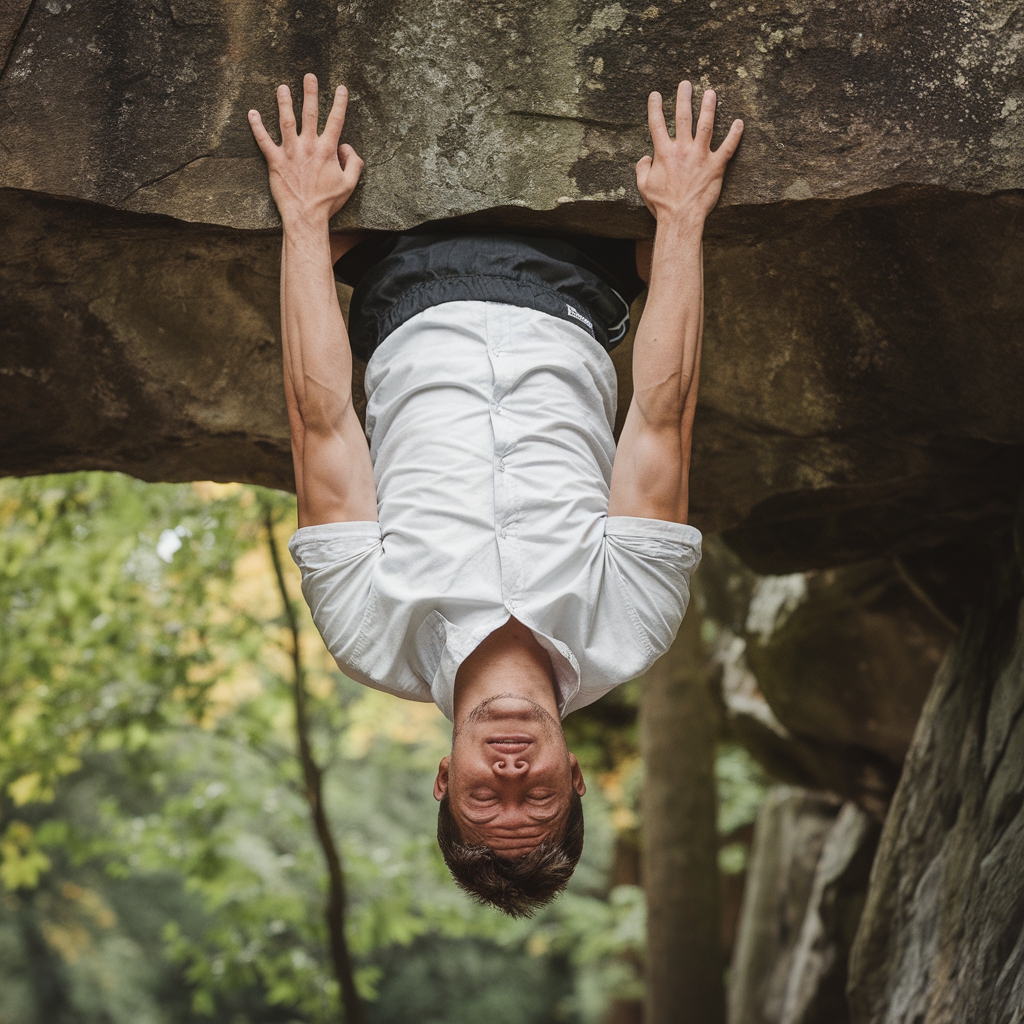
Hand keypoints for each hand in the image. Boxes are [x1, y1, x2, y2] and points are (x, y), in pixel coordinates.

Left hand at [249, 73, 363, 227]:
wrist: (306, 216)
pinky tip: (252, 113)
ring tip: (282, 87)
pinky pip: (263, 140)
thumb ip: (354, 163)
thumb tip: (347, 147)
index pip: (336, 120)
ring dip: (284, 102)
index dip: (340, 102)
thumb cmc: (327, 203)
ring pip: (286, 120)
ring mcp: (290, 152)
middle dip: (310, 92)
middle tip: (309, 76)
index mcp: (327, 150)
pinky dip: (256, 126)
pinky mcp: (274, 161)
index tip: (341, 88)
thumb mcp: (350, 184)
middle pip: (310, 113)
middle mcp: (308, 146)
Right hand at [636, 81, 742, 225]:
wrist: (681, 218)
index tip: (655, 94)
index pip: (657, 124)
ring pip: (706, 125)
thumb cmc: (661, 205)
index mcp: (663, 153)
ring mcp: (701, 156)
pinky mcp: (716, 166)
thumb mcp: (643, 186)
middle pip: (683, 117)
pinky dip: (735, 134)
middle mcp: (682, 149)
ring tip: (711, 93)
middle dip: (684, 98)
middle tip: (686, 84)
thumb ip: (641, 168)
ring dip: (709, 107)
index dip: (655, 107)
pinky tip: (740, 122)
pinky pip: (729, 147)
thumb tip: (645, 157)